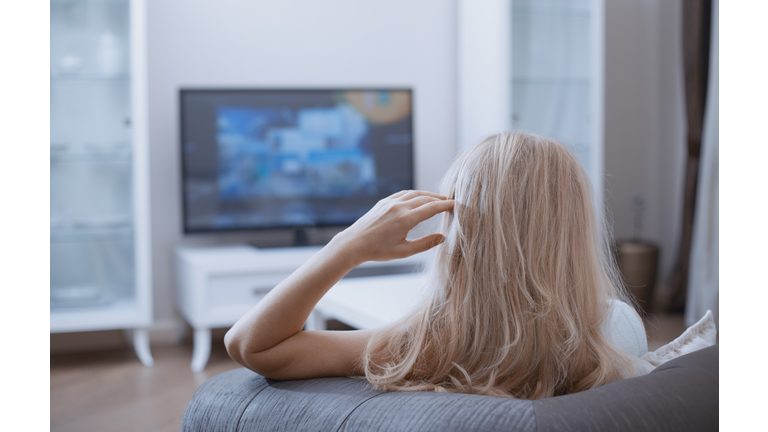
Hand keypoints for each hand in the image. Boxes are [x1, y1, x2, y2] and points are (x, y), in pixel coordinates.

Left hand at [332, 190, 454, 263]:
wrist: (354, 243)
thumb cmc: (378, 251)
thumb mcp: (404, 251)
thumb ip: (425, 244)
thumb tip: (443, 238)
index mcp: (405, 219)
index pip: (431, 208)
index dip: (446, 205)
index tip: (456, 205)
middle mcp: (398, 207)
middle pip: (425, 198)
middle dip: (440, 199)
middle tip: (451, 202)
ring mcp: (390, 202)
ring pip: (414, 193)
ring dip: (428, 195)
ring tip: (438, 200)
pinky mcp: (383, 202)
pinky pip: (403, 194)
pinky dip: (415, 194)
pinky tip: (419, 198)